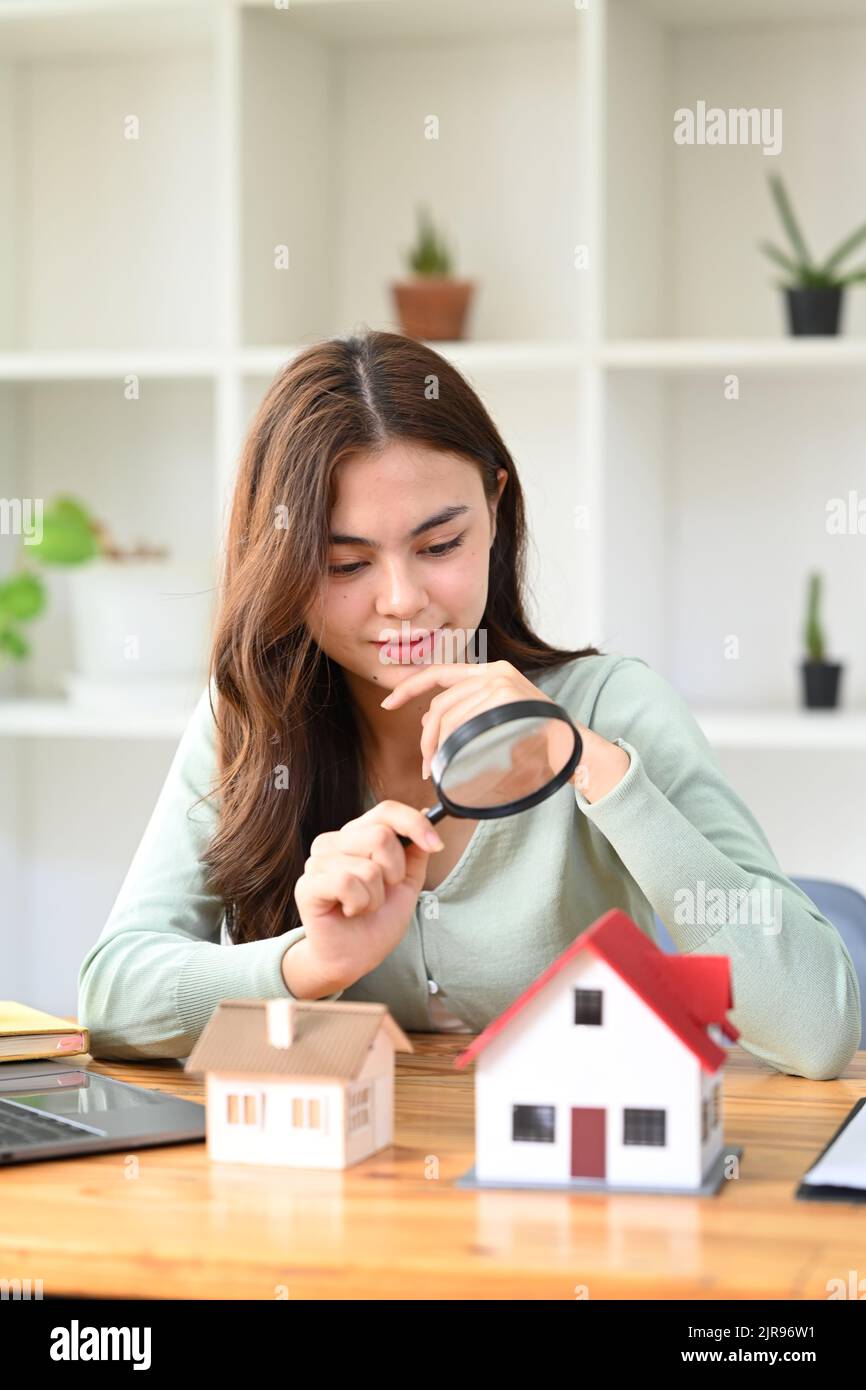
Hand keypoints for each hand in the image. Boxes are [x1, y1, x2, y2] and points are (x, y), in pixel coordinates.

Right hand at [290, 800, 444, 996]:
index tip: (436, 845)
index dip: (414, 824)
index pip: (386, 811)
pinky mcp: (307, 885)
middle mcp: (334, 842)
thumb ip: (415, 851)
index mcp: (357, 835)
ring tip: (363, 906)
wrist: (354, 958)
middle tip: (382, 893)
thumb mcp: (407, 883)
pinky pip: (346, 882)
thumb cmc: (376, 920)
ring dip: (375, 896)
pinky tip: (350, 911)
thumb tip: (425, 814)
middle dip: (394, 872)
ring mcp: (317, 862)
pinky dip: (359, 903)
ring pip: (367, 866)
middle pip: (380, 836)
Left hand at [381, 658, 561, 778]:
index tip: (388, 703)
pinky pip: (463, 722)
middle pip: (440, 703)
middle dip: (426, 738)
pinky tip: (458, 758)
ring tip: (439, 769)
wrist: (574, 749)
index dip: (409, 687)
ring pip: (448, 715)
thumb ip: (466, 715)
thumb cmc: (535, 742)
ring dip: (437, 746)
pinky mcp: (505, 694)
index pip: (439, 673)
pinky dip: (454, 744)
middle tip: (425, 766)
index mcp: (490, 673)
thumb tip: (428, 722)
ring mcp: (500, 681)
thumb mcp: (496, 722)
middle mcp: (494, 671)